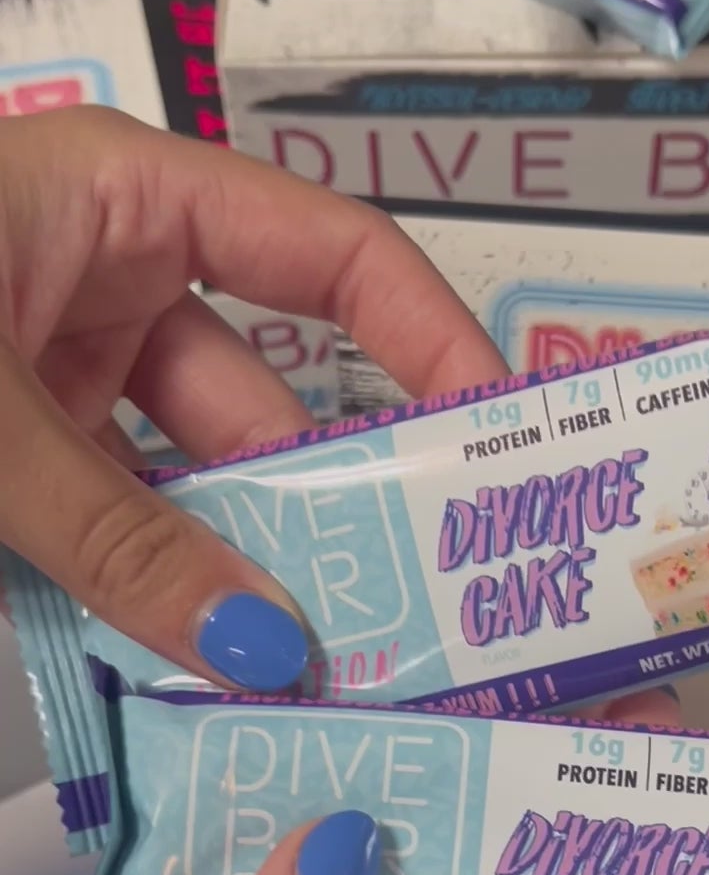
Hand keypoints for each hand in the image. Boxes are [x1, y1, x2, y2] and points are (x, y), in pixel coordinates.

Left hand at [0, 106, 506, 686]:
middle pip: (263, 402)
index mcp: (132, 199)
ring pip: (184, 479)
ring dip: (227, 573)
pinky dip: (139, 587)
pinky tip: (186, 664)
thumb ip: (116, 538)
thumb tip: (263, 650)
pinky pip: (107, 518)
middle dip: (323, 513)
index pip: (333, 257)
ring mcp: (55, 362)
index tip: (495, 451)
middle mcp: (109, 276)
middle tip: (395, 623)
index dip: (431, 343)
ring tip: (297, 675)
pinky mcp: (13, 440)